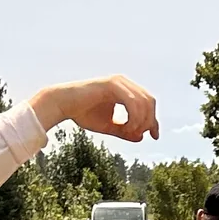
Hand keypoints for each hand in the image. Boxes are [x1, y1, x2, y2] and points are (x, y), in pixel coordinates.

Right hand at [31, 76, 158, 144]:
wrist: (63, 104)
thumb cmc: (83, 113)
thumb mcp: (108, 126)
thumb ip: (125, 131)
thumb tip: (141, 137)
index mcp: (125, 90)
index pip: (148, 103)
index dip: (153, 120)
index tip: (155, 136)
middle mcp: (124, 83)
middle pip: (150, 101)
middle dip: (149, 120)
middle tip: (139, 134)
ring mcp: (119, 82)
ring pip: (143, 101)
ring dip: (141, 121)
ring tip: (130, 132)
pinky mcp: (112, 84)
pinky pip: (132, 101)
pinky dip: (134, 117)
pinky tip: (127, 127)